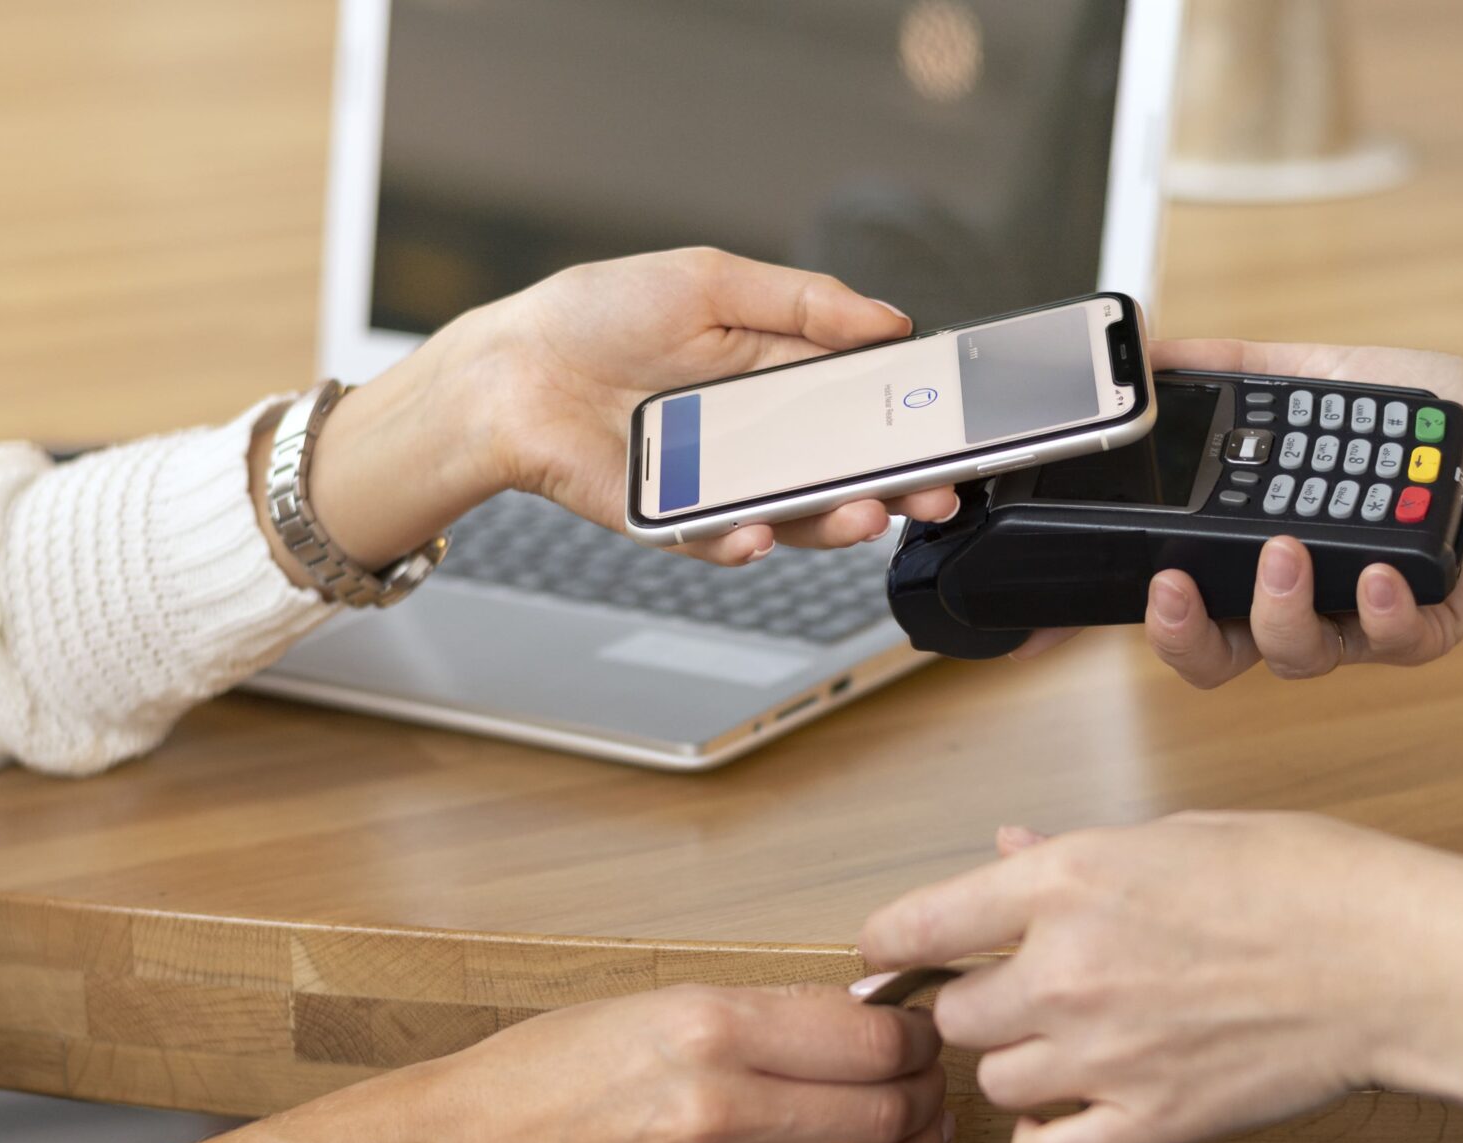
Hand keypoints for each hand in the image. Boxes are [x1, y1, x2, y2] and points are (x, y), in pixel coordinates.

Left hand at [312, 249, 960, 568]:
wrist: (510, 367)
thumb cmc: (597, 316)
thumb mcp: (710, 281)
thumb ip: (803, 302)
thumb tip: (889, 320)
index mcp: (777, 376)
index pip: (863, 407)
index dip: (909, 422)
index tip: (952, 431)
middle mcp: (756, 439)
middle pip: (843, 473)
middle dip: (896, 489)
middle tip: (936, 496)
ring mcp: (717, 485)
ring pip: (791, 517)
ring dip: (833, 522)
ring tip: (865, 515)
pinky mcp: (669, 521)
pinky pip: (713, 540)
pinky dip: (739, 541)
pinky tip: (757, 532)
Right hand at [368, 984, 948, 1142]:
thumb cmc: (557, 1067)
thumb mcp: (662, 1001)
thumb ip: (772, 1012)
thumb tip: (874, 1012)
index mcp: (709, 1030)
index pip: (870, 1038)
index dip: (918, 1035)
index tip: (921, 1031)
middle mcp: (718, 1113)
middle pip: (883, 1113)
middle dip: (928, 1095)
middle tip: (932, 1082)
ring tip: (920, 1138)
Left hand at [857, 815, 1462, 1142]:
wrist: (1396, 963)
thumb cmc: (1304, 881)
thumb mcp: (1176, 837)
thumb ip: (1071, 856)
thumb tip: (1005, 850)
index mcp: (1069, 882)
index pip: (918, 924)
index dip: (889, 947)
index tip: (889, 959)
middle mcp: (1068, 970)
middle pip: (952, 1016)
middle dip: (971, 1008)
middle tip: (1011, 1000)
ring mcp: (1106, 1055)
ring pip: (993, 1084)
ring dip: (1014, 1070)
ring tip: (1063, 1049)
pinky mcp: (1152, 1123)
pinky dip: (1045, 1142)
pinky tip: (1070, 1114)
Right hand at [1015, 341, 1462, 681]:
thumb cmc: (1437, 426)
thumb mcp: (1331, 375)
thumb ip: (1246, 367)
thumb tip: (1161, 347)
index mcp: (1265, 548)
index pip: (1184, 595)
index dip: (1142, 609)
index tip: (1099, 599)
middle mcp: (1302, 595)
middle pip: (1217, 655)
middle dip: (1185, 634)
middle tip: (1178, 589)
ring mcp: (1359, 620)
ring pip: (1294, 657)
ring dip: (1280, 612)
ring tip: (1292, 553)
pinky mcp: (1424, 629)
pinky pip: (1390, 644)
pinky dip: (1380, 612)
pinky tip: (1378, 576)